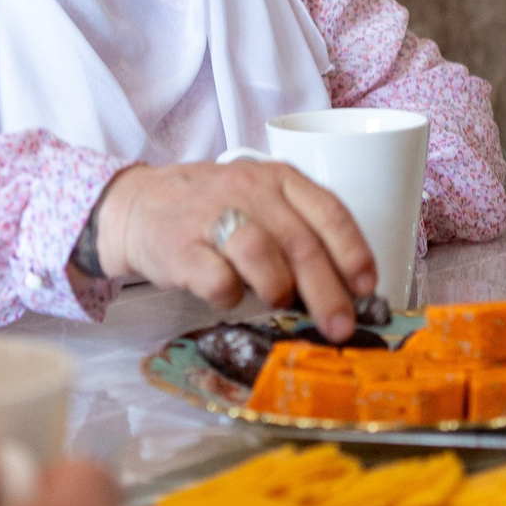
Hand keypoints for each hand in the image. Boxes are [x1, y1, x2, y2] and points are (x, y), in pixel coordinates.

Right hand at [93, 160, 376, 340]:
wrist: (138, 205)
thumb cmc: (212, 210)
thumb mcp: (261, 202)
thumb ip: (299, 232)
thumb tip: (345, 289)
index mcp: (278, 178)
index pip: (328, 211)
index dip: (353, 252)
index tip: (367, 287)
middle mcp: (248, 190)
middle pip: (300, 243)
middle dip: (327, 292)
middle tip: (341, 326)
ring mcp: (212, 216)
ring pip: (262, 256)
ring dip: (278, 289)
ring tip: (276, 301)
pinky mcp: (180, 246)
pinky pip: (217, 280)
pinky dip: (229, 296)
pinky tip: (225, 294)